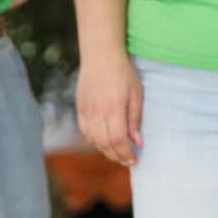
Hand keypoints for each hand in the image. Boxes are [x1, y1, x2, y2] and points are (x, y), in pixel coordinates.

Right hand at [77, 49, 143, 165]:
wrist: (100, 56)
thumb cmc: (122, 73)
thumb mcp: (136, 94)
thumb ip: (135, 119)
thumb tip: (137, 142)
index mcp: (113, 107)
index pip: (117, 139)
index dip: (125, 153)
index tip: (134, 160)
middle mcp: (97, 112)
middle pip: (104, 143)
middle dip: (117, 156)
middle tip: (128, 161)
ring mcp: (86, 111)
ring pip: (93, 140)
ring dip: (106, 151)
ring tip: (118, 154)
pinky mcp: (80, 109)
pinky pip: (85, 132)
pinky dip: (95, 142)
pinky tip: (104, 143)